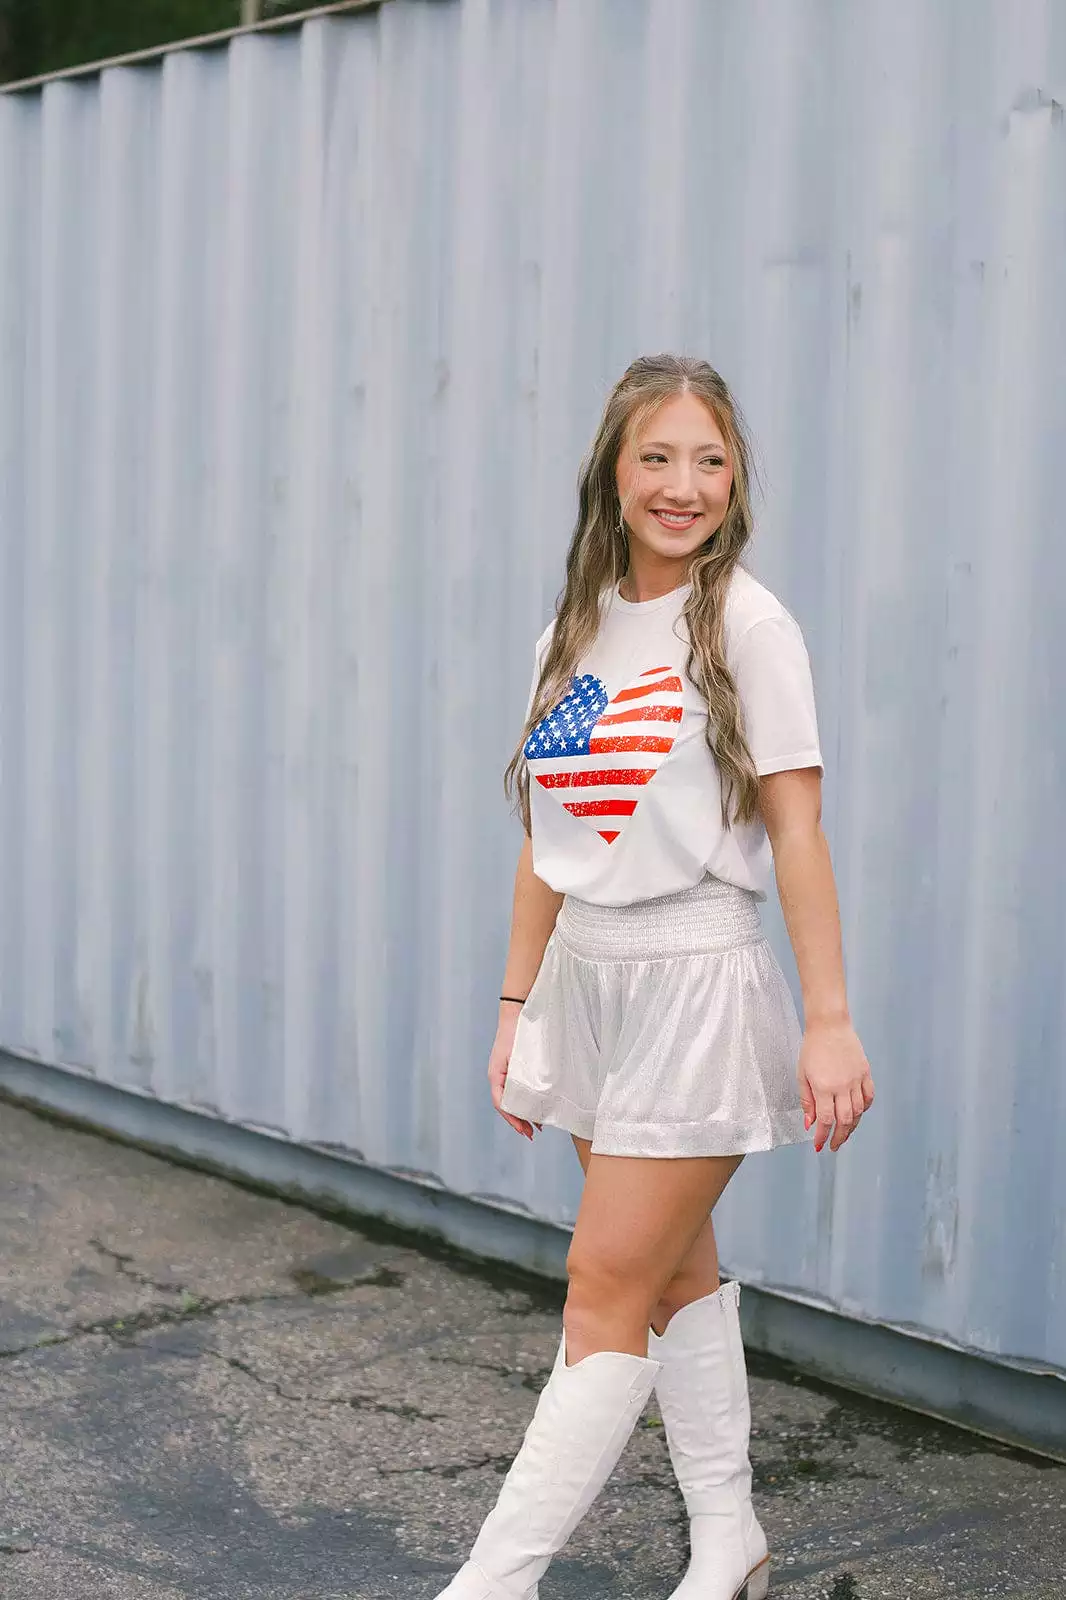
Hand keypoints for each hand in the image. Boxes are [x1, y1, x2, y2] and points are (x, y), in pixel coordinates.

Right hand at [488, 1007, 541, 1141]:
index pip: (501, 1103)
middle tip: (532, 1134)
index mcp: (495, 1075)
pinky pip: (517, 1090)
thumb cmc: (515, 1033)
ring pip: (512, 1099)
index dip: (512, 1119)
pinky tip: (535, 1107)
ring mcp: (505, 1074)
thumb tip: (530, 1099)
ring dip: (522, 1113)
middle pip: (507, 1105)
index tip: (524, 1130)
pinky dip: (525, 1101)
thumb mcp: (516, 1058)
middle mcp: (498, 1077)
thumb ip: (519, 1077)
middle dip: (518, 1121)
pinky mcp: (514, 1070)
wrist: (516, 1014)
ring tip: (536, 1127)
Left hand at [798, 1017, 873, 1152]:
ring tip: (844, 1133)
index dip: (822, 1136)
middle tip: (834, 1146)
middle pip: (845, 1120)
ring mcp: (856, 1080)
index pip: (826, 1120)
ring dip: (851, 1126)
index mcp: (824, 1087)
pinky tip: (857, 1114)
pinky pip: (869, 1097)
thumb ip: (807, 1100)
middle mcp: (842, 1086)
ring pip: (858, 1112)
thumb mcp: (802, 1074)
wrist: (829, 1025)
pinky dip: (864, 1108)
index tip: (819, 1145)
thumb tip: (810, 1123)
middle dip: (839, 1137)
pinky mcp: (865, 1073)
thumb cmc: (812, 1047)